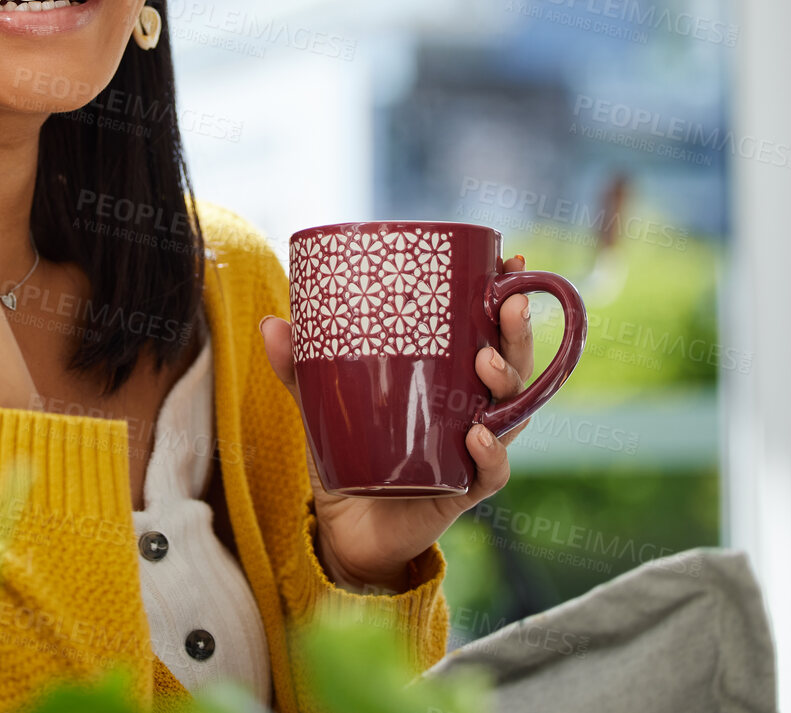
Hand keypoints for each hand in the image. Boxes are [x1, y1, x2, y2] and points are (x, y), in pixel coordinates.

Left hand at [259, 254, 535, 592]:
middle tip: (507, 303)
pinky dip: (490, 454)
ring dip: (506, 382)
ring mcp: (471, 451)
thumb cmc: (350, 456)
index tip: (511, 260)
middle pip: (514, 367)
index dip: (506, 299)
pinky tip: (476, 435)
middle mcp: (472, 412)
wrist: (346, 531)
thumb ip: (300, 369)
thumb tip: (272, 323)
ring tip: (486, 362)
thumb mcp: (323, 406)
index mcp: (449, 382)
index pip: (489, 333)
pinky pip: (491, 473)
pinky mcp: (462, 491)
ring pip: (513, 414)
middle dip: (517, 333)